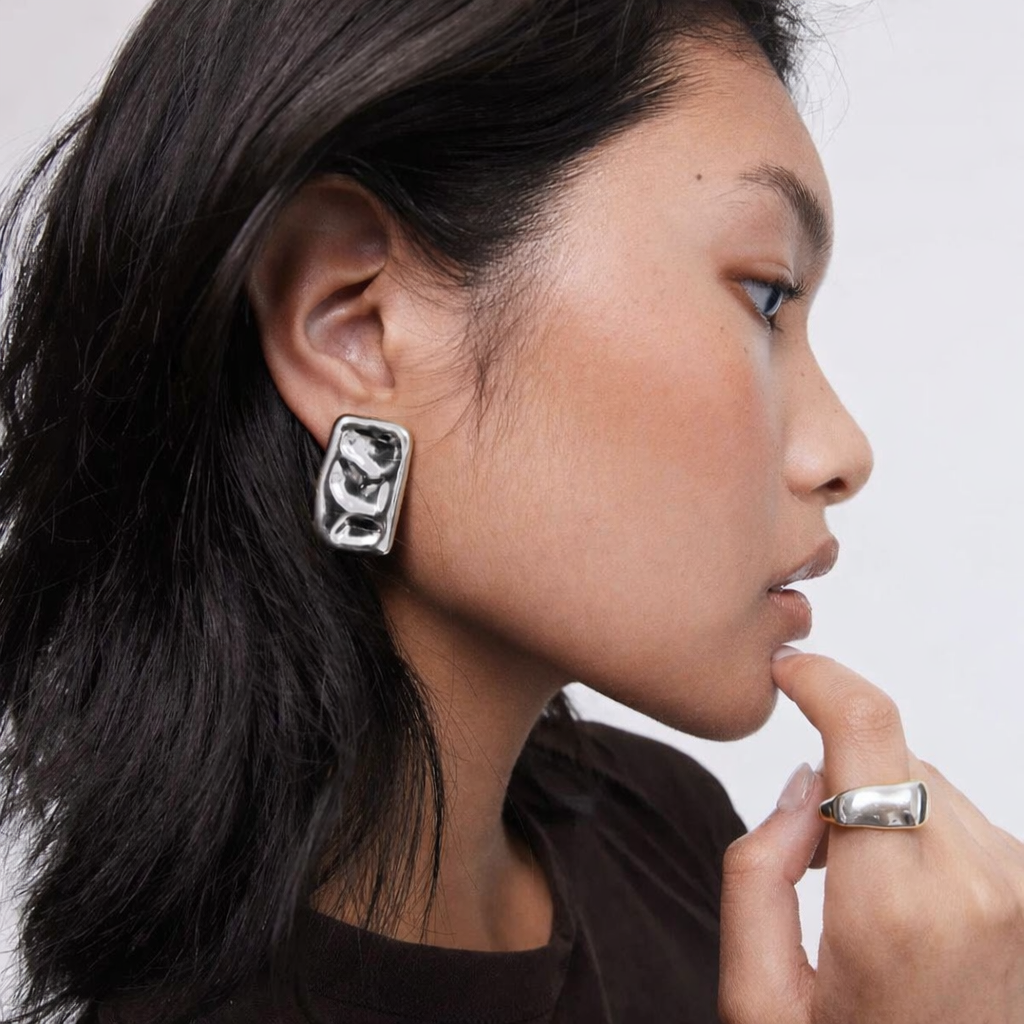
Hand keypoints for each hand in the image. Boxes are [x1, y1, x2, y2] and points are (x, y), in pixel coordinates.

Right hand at [717, 650, 1023, 1023]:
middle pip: (891, 755)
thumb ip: (757, 874)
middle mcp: (976, 883)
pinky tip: (906, 907)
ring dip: (880, 809)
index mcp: (895, 905)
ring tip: (863, 898)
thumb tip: (802, 786)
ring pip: (926, 782)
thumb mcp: (759, 998)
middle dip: (839, 779)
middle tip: (813, 862)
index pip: (868, 730)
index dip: (821, 679)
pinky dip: (917, 834)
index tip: (787, 670)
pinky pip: (960, 817)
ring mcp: (1019, 888)